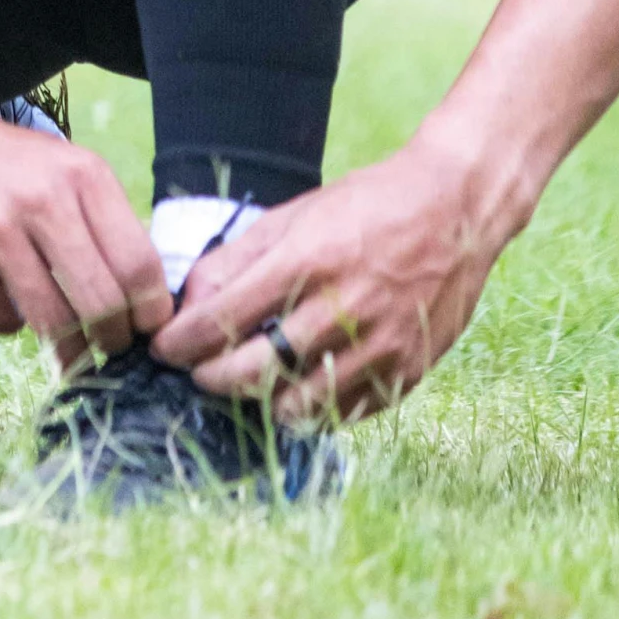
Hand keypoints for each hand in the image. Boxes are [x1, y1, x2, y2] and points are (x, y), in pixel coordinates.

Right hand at [0, 105, 171, 356]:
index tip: (148, 335)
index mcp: (82, 174)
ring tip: (58, 337)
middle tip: (106, 351)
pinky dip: (3, 318)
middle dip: (110, 339)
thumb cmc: (1, 164)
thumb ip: (102, 226)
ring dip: (60, 341)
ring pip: (51, 319)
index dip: (150, 313)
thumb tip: (148, 306)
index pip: (138, 263)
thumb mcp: (62, 171)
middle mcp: (41, 196)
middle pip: (101, 301)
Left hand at [150, 139, 504, 419]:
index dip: (183, 342)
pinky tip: (295, 389)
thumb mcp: (294, 216)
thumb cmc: (364, 206)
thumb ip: (238, 259)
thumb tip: (189, 301)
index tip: (163, 349)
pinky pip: (344, 412)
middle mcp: (345, 307)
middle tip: (198, 373)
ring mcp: (381, 344)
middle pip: (255, 371)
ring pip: (298, 404)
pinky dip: (312, 407)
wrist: (455, 208)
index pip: (225, 318)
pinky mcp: (408, 371)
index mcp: (308, 260)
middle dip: (212, 378)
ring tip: (246, 385)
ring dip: (260, 401)